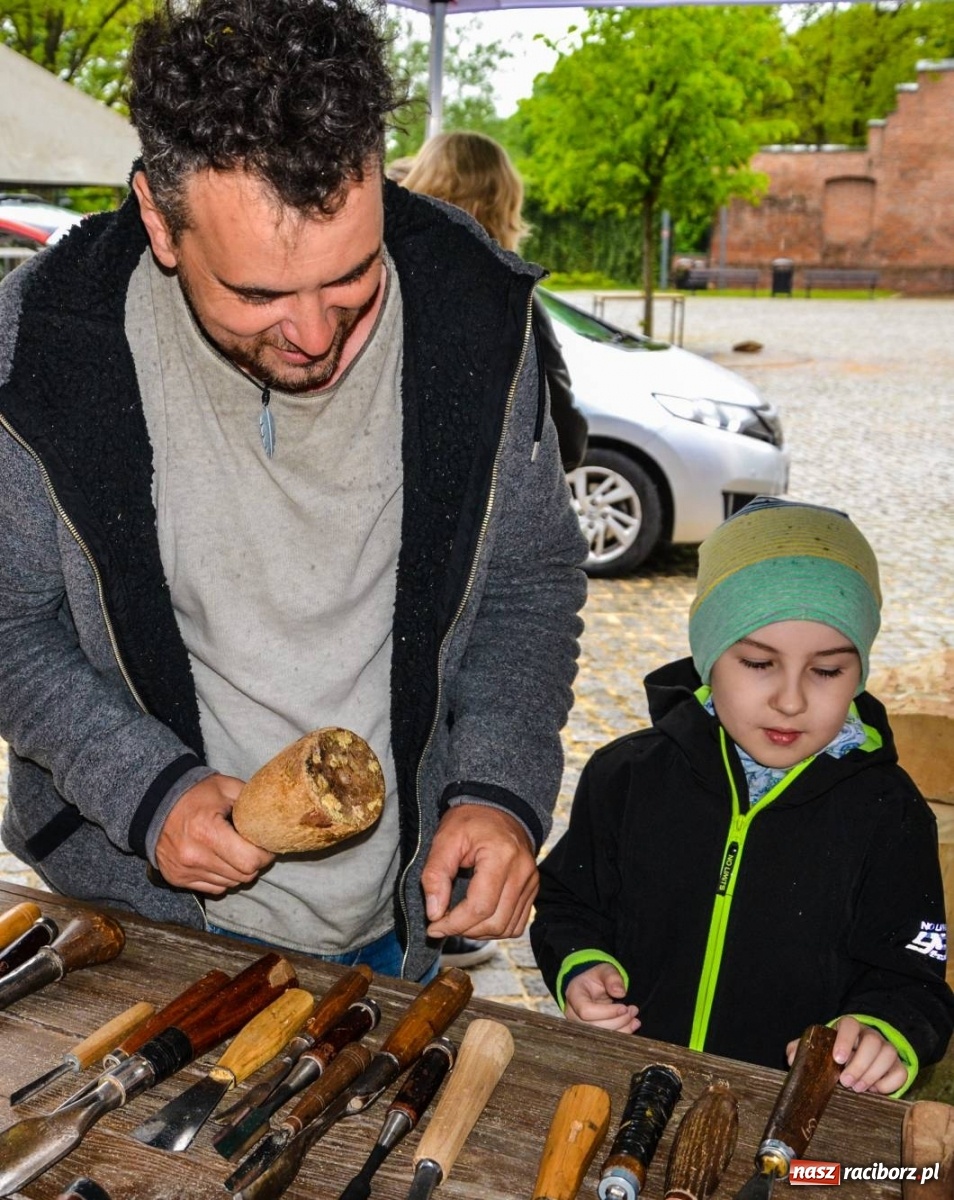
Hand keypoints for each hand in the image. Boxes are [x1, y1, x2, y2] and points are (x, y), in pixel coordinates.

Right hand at [155, 774, 274, 893]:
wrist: (154, 804)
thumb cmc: (195, 794)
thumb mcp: (226, 788)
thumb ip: (252, 802)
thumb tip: (274, 819)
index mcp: (207, 831)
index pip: (250, 860)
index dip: (266, 854)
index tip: (267, 845)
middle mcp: (194, 856)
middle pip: (243, 875)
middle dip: (255, 863)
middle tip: (255, 848)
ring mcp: (184, 871)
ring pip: (230, 884)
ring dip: (239, 871)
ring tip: (237, 851)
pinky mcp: (177, 879)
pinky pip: (214, 889)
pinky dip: (223, 878)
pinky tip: (221, 860)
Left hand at [421, 805, 537, 939]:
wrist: (496, 808)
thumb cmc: (469, 821)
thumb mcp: (445, 840)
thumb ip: (435, 875)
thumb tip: (434, 913)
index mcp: (501, 855)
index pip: (479, 906)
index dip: (454, 923)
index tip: (433, 926)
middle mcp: (522, 871)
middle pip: (495, 922)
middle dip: (464, 930)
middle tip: (443, 922)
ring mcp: (530, 881)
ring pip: (507, 928)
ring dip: (479, 932)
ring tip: (459, 920)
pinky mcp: (532, 889)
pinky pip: (517, 923)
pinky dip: (496, 928)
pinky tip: (478, 918)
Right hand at [564, 964, 639, 1032]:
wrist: (592, 987)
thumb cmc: (597, 978)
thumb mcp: (605, 970)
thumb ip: (612, 977)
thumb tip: (620, 993)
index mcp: (574, 995)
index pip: (586, 1011)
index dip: (607, 1012)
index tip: (624, 1007)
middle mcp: (573, 1014)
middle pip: (595, 1026)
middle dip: (618, 1021)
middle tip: (633, 1010)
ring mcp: (580, 1026)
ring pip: (601, 1036)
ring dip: (622, 1029)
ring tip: (634, 1017)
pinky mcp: (590, 1034)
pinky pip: (605, 1039)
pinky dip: (621, 1034)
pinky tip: (632, 1025)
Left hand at [785, 1016, 906, 1094]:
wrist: (859, 1057)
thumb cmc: (834, 1053)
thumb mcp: (819, 1048)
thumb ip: (803, 1049)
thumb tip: (791, 1057)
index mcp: (849, 1028)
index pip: (849, 1024)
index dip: (845, 1040)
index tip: (837, 1059)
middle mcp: (870, 1036)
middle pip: (872, 1042)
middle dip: (860, 1064)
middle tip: (846, 1082)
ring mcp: (886, 1050)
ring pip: (888, 1055)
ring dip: (872, 1074)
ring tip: (858, 1088)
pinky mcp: (897, 1066)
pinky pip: (900, 1072)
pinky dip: (888, 1083)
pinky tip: (875, 1090)